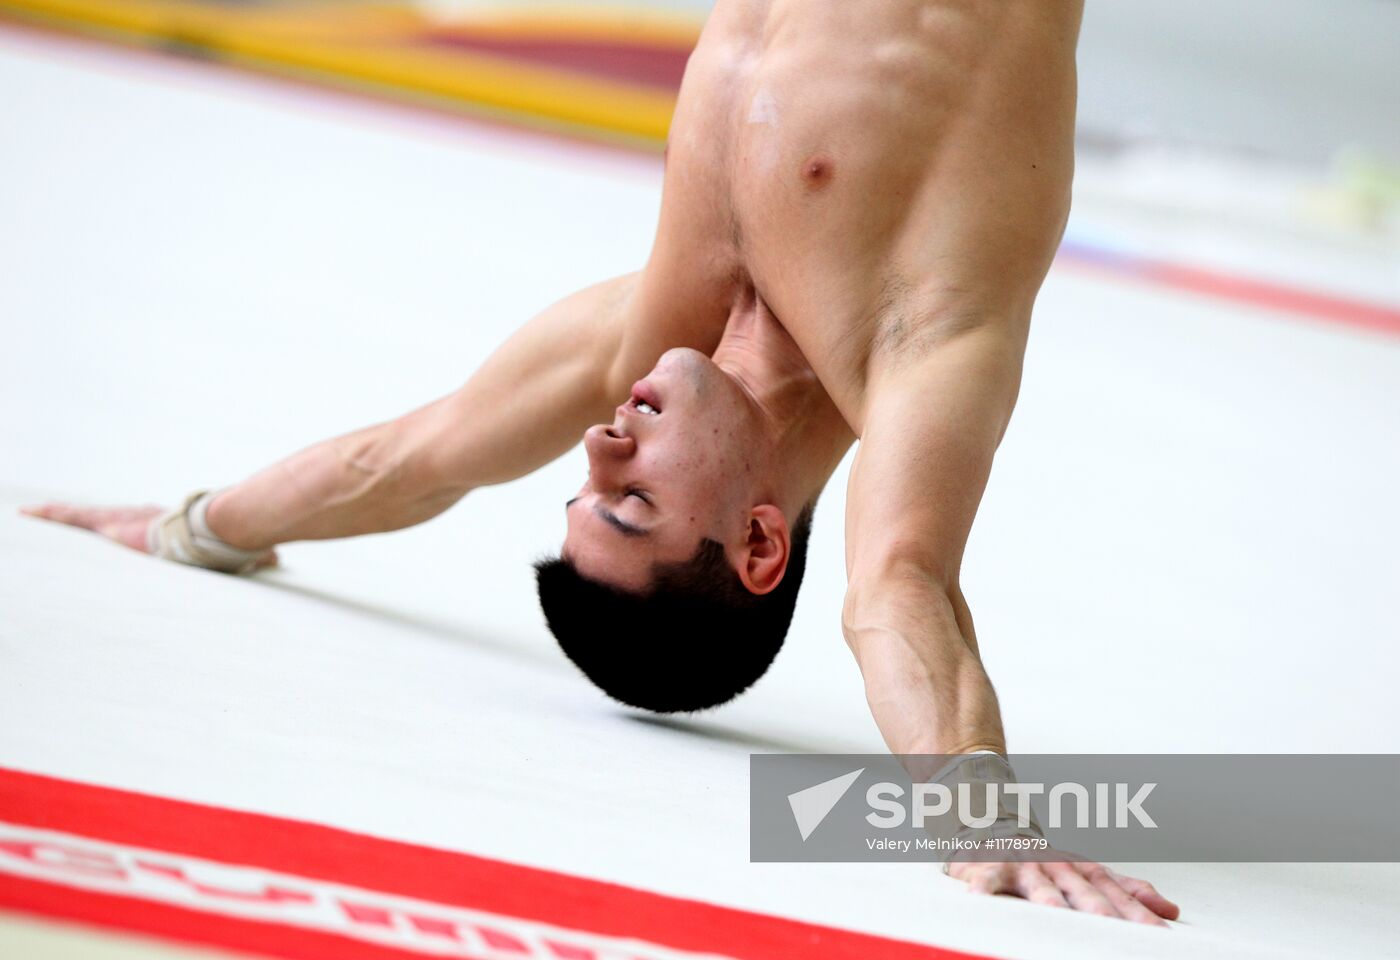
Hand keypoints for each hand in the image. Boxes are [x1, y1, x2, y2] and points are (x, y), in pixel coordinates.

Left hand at [20, 502, 277, 567]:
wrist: (218, 528)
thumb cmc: (230, 539)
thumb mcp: (238, 551)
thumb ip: (254, 554)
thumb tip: (277, 558)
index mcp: (169, 526)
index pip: (144, 522)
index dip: (130, 523)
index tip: (117, 525)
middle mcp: (144, 517)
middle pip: (108, 515)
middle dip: (85, 518)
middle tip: (57, 515)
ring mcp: (126, 520)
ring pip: (86, 516)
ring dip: (59, 516)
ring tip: (30, 513)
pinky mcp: (113, 525)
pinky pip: (75, 518)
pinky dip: (52, 516)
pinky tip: (28, 513)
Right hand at [948, 857, 1178, 925]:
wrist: (998, 833)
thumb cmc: (1047, 865)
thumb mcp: (1089, 875)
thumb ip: (1127, 891)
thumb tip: (1170, 910)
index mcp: (1084, 870)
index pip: (1116, 894)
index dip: (1138, 915)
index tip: (1158, 936)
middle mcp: (1059, 867)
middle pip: (1083, 893)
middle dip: (1101, 915)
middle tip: (1117, 936)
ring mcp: (1026, 867)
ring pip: (1040, 889)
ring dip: (1050, 905)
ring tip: (1059, 921)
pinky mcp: (993, 868)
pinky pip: (987, 881)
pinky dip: (983, 891)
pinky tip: (983, 903)